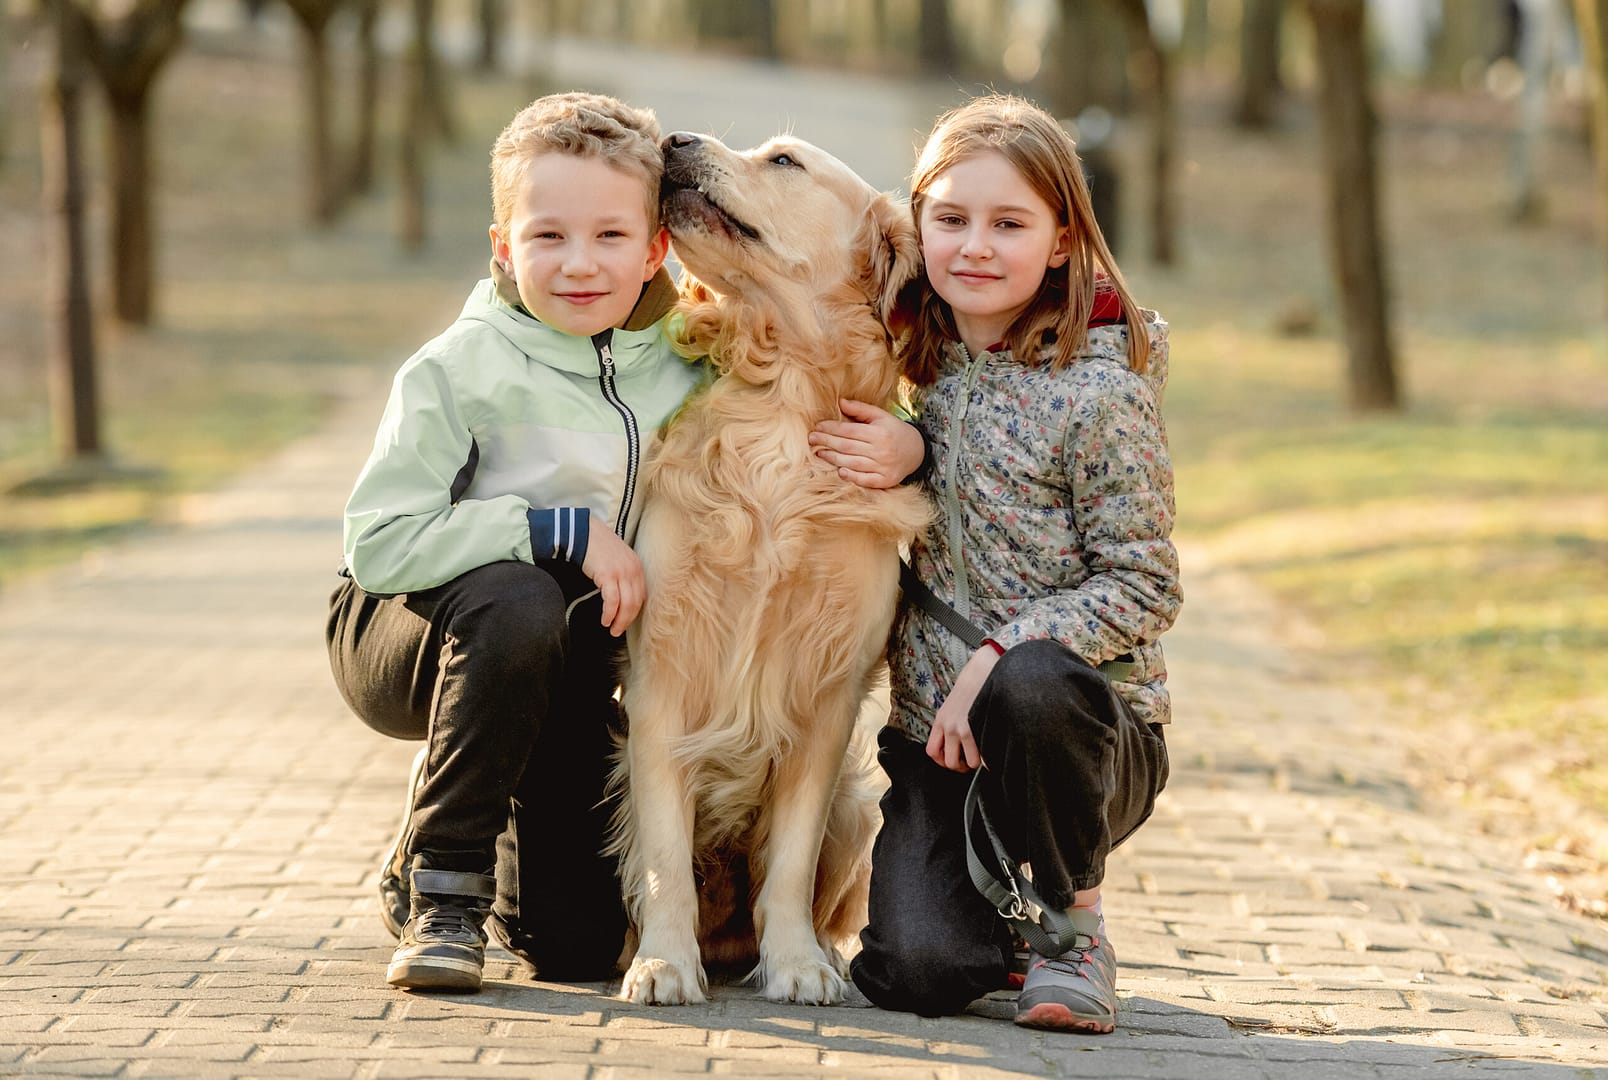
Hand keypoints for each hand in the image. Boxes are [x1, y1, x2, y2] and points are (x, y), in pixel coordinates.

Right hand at [580, 528, 645, 635]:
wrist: (584, 532)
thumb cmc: (598, 546)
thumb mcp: (618, 559)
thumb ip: (624, 574)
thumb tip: (623, 596)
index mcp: (637, 566)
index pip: (641, 595)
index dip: (634, 611)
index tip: (626, 620)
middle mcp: (633, 570)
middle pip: (635, 603)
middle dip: (627, 620)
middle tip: (618, 631)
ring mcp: (621, 572)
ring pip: (626, 605)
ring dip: (619, 621)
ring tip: (612, 629)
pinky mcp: (608, 575)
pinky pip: (612, 601)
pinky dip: (609, 614)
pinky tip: (605, 620)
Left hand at [808, 399, 925, 489]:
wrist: (917, 451)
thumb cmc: (893, 431)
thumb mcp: (881, 416)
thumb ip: (860, 409)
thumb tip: (840, 402)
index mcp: (879, 433)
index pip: (849, 430)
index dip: (831, 428)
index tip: (817, 426)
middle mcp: (881, 450)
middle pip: (847, 447)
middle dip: (827, 442)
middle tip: (811, 439)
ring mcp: (883, 467)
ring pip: (852, 463)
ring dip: (833, 458)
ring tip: (819, 452)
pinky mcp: (885, 480)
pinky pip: (864, 480)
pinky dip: (851, 476)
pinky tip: (839, 471)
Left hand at [925, 646, 1000, 772]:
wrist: (982, 669)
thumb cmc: (970, 687)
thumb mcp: (952, 705)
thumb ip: (950, 723)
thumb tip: (957, 744)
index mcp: (940, 721)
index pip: (932, 752)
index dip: (942, 761)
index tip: (954, 760)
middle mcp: (949, 727)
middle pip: (949, 762)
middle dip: (961, 767)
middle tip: (970, 762)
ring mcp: (964, 728)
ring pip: (969, 763)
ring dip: (977, 764)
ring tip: (983, 757)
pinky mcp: (979, 726)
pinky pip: (984, 755)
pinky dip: (989, 759)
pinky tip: (993, 752)